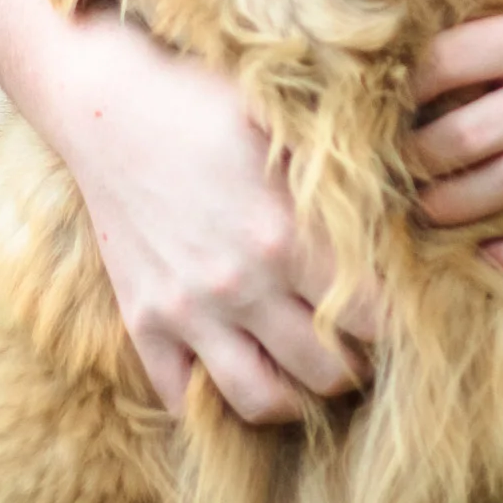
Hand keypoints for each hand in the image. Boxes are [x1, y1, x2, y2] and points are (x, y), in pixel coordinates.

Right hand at [43, 13, 377, 423]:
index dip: (393, 319)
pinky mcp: (143, 322)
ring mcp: (187, 311)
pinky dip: (214, 402)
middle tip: (360, 348)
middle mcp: (240, 286)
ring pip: (259, 400)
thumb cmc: (201, 100)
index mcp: (285, 235)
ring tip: (307, 377)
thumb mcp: (279, 120)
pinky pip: (183, 397)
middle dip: (355, 365)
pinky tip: (237, 374)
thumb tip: (396, 188)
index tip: (394, 309)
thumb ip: (332, 168)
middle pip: (325, 369)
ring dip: (296, 399)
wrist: (106, 106)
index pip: (370, 314)